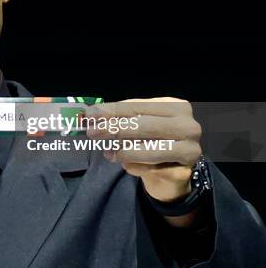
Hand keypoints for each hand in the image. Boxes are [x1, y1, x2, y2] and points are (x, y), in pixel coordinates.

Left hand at [85, 98, 201, 204]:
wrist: (171, 175)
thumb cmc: (153, 143)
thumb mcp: (138, 126)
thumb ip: (121, 119)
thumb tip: (93, 115)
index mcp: (177, 107)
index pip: (139, 106)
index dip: (113, 110)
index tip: (91, 115)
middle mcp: (188, 126)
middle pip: (145, 125)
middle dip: (115, 129)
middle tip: (93, 132)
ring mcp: (189, 150)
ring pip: (149, 149)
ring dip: (123, 151)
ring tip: (108, 152)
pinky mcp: (182, 172)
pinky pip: (150, 169)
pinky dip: (133, 166)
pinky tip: (125, 164)